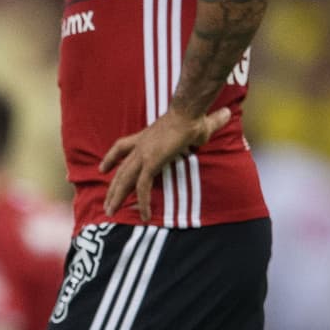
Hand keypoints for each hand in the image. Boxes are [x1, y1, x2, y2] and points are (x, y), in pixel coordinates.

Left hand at [99, 105, 230, 219]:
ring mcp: (144, 154)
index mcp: (145, 137)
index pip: (121, 147)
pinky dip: (142, 202)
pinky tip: (144, 216)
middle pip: (121, 169)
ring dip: (117, 197)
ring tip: (111, 213)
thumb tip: (227, 113)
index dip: (111, 158)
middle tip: (106, 204)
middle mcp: (140, 146)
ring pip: (125, 180)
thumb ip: (209, 122)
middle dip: (112, 188)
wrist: (189, 112)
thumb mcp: (198, 124)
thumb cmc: (194, 117)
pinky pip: (142, 187)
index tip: (102, 169)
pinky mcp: (151, 162)